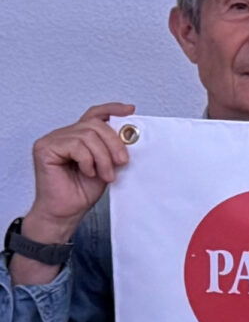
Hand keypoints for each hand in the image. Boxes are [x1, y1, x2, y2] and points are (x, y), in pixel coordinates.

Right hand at [23, 103, 134, 244]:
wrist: (66, 211)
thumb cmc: (82, 191)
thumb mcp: (107, 164)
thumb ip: (112, 147)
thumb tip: (129, 133)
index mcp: (77, 136)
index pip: (94, 114)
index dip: (112, 109)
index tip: (130, 110)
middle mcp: (63, 134)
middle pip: (95, 125)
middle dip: (114, 143)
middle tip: (121, 162)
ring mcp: (52, 140)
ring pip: (88, 135)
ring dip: (103, 157)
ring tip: (105, 174)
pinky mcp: (45, 148)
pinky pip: (76, 145)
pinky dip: (88, 160)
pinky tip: (88, 172)